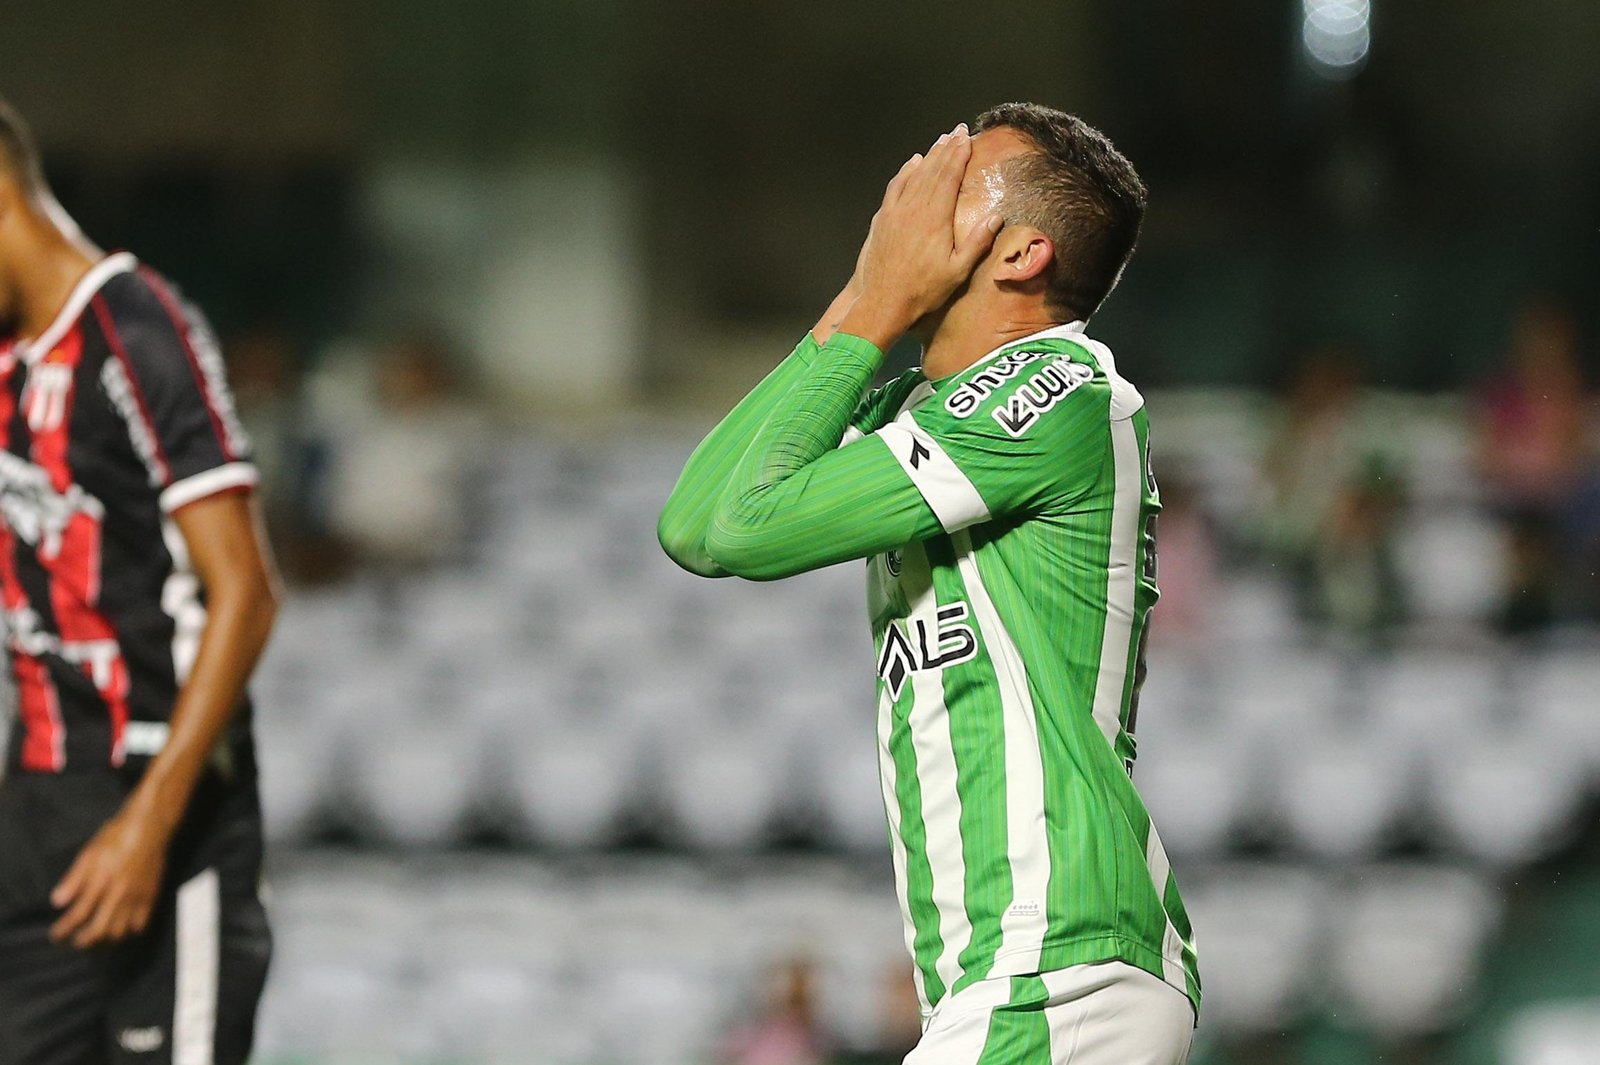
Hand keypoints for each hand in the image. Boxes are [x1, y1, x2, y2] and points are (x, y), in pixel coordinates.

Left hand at [50, 805, 169, 947]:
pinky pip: (140, 924)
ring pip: (119, 931)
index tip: (56, 935)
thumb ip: (73, 879)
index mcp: (100, 882)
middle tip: (76, 943)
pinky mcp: (150, 896)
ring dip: (104, 940)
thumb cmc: (116, 837)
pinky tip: (122, 928)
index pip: (77, 915)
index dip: (64, 929)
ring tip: (97, 938)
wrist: (149, 828)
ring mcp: (135, 897)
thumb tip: (57, 902)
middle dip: (83, 942)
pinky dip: (129, 931)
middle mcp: (118, 893)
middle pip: (98, 930)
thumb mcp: (88, 853)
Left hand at [846, 124, 1002, 344]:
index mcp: (934, 218)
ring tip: (940, 141)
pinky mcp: (883, 219)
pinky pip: (895, 186)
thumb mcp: (957, 272)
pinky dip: (905, 172)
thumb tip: (996, 217)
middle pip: (932, 170)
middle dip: (946, 148)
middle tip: (957, 131)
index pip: (948, 176)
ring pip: (914, 174)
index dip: (958, 155)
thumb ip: (977, 242)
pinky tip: (912, 163)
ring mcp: (895, 211)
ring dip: (928, 156)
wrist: (881, 301)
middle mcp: (914, 208)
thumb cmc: (922, 290)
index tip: (967, 139)